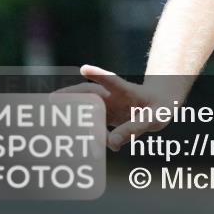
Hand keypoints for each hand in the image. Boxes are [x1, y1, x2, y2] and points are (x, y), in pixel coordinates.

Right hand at [54, 65, 174, 150]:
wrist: (161, 102)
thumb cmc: (160, 108)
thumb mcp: (156, 117)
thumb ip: (135, 128)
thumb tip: (112, 144)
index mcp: (128, 92)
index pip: (112, 82)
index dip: (99, 76)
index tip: (84, 68)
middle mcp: (114, 96)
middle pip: (90, 94)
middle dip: (71, 95)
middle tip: (51, 99)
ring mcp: (108, 105)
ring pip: (86, 107)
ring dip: (71, 111)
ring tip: (53, 116)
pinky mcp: (106, 115)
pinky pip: (90, 121)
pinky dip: (80, 127)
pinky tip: (70, 134)